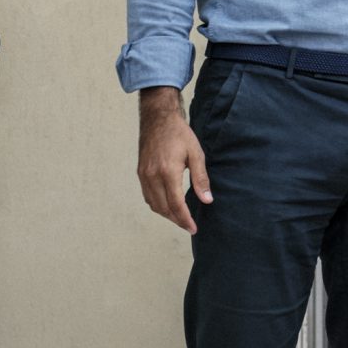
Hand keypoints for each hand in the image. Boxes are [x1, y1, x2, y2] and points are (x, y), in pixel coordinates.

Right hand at [137, 87, 211, 233]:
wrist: (158, 119)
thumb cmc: (180, 134)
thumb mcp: (196, 153)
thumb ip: (201, 178)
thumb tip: (207, 200)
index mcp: (167, 172)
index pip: (175, 204)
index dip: (184, 219)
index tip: (193, 228)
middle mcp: (152, 176)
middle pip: (163, 208)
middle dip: (176, 219)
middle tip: (189, 225)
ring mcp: (144, 175)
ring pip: (153, 204)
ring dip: (166, 214)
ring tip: (181, 217)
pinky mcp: (140, 173)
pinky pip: (147, 196)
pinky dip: (157, 204)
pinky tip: (168, 204)